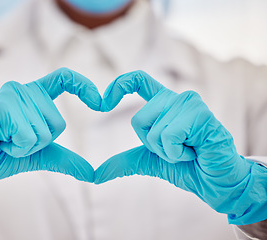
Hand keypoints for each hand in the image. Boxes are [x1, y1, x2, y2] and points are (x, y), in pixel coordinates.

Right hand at [0, 68, 100, 207]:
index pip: (64, 78)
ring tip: (4, 141)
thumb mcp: (39, 155)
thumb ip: (65, 159)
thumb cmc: (1, 154)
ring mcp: (10, 96)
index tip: (101, 103)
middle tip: (13, 141)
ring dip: (25, 147)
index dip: (84, 86)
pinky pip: (28, 136)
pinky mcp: (0, 108)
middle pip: (58, 123)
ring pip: (44, 132)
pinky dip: (16, 149)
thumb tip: (93, 175)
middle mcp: (23, 89)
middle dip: (40, 143)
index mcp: (33, 95)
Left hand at [95, 70, 266, 224]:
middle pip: (138, 120)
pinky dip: (177, 153)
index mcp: (164, 103)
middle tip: (177, 150)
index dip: (118, 86)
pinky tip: (195, 151)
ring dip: (168, 152)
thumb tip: (95, 176)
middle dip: (152, 145)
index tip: (101, 103)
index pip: (138, 81)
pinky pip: (168, 136)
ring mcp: (189, 103)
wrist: (216, 183)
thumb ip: (124, 162)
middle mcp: (176, 98)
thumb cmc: (188, 167)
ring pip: (153, 131)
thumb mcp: (150, 162)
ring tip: (188, 151)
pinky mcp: (200, 114)